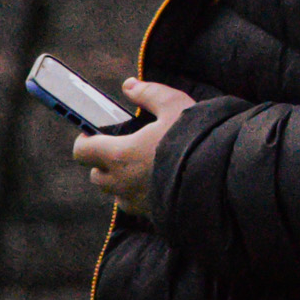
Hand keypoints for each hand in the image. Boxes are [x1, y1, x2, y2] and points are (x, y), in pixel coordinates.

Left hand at [71, 79, 194, 217]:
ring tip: (143, 165)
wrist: (218, 178)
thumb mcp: (174, 105)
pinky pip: (133, 204)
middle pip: (96, 174)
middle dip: (104, 161)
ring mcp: (134, 201)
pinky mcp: (149, 214)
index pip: (82, 151)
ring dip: (120, 179)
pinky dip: (138, 193)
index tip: (97, 133)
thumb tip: (129, 85)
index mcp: (119, 155)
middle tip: (125, 147)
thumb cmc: (193, 139)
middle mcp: (121, 182)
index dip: (85, 140)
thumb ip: (149, 94)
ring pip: (114, 191)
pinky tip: (158, 181)